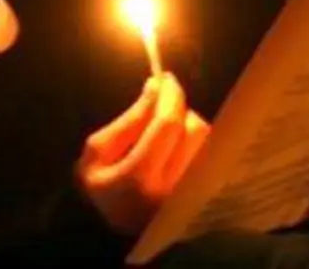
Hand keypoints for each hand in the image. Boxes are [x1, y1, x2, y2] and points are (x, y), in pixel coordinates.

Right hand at [77, 74, 209, 233]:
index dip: (170, 96)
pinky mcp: (202, 196)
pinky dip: (195, 144)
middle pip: (194, 129)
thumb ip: (128, 121)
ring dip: (189, 127)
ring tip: (167, 132)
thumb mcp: (98, 152)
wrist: (115, 229)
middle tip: (162, 107)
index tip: (167, 79)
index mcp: (141, 177)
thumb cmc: (101, 189)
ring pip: (206, 141)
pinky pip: (209, 156)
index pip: (167, 124)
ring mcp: (191, 195)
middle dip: (179, 110)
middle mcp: (173, 188)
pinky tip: (177, 148)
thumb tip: (156, 88)